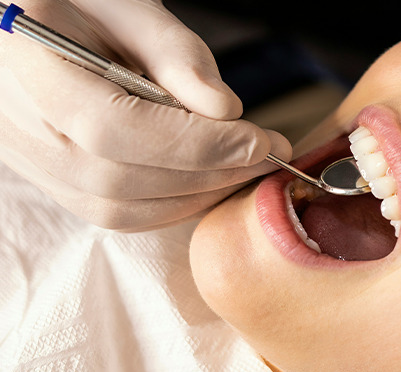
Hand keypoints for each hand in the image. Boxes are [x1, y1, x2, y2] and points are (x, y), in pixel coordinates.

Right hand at [0, 0, 290, 229]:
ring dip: (196, 195)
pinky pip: (115, 214)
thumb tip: (225, 110)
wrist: (25, 26)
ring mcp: (30, 161)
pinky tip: (209, 180)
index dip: (194, 143)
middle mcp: (18, 125)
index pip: (113, 127)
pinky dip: (173, 204)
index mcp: (25, 64)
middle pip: (121, 178)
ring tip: (244, 168)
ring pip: (120, 208)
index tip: (259, 140)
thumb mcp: (125, 5)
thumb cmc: (78, 3)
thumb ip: (173, 52)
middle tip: (268, 156)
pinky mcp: (53, 181)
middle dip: (208, 172)